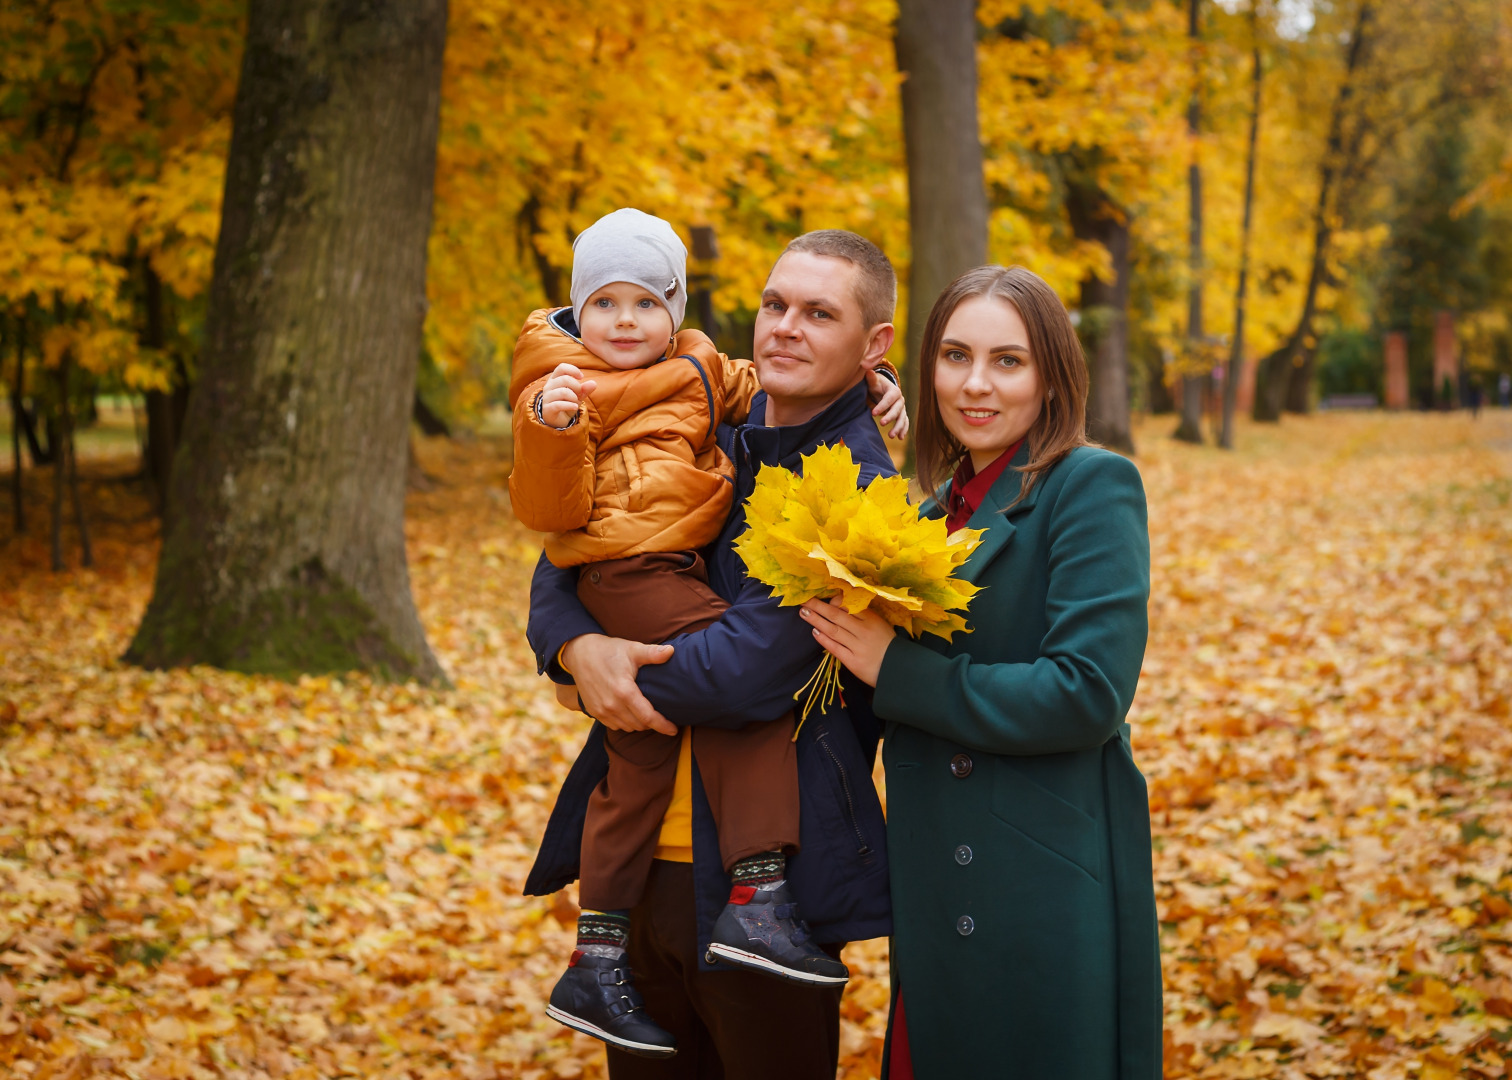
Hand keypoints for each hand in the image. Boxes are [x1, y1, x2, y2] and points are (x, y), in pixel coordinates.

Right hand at [540, 362, 596, 428]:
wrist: (559, 420)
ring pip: (563, 392)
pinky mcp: (548, 408)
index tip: (581, 377)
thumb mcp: (578, 395)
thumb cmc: (567, 403)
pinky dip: (570, 405)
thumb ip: (585, 389)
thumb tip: (594, 383)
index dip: (573, 370)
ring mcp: (547, 397)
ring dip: (574, 397)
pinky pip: (559, 404)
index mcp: (554, 379)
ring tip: (576, 402)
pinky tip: (575, 407)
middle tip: (579, 394)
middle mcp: (549, 386)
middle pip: (565, 379)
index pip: (562, 367)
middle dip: (577, 386)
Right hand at [559, 634, 677, 735]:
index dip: (663, 725)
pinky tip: (630, 712)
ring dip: (638, 723)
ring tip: (646, 713)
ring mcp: (601, 710)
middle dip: (652, 723)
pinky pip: (614, 725)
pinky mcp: (593, 712)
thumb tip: (672, 651)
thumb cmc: (609, 650)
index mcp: (624, 691)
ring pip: (627, 727)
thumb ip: (652, 653)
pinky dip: (625, 723)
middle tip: (661, 715)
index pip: (648, 717)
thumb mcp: (632, 649)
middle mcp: (612, 705)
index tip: (674, 730)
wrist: (579, 652)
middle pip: (639, 725)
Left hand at [799, 596, 895, 686]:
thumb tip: (839, 604)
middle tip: (804, 600)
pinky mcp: (853, 662)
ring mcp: (858, 647)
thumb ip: (863, 614)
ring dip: (816, 620)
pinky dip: (824, 639)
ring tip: (803, 612)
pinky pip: (835, 648)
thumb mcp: (880, 624)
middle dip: (818, 606)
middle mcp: (864, 631)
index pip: (849, 605)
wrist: (898, 669)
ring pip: (833, 630)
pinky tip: (814, 631)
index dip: (834, 600)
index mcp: (872, 619)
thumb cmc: (887, 644)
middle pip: (837, 615)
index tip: (824, 598)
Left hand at [866, 369, 908, 440]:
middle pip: (897, 409)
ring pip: (902, 418)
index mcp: (894, 391)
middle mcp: (900, 400)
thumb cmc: (876, 385)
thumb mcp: (873, 381)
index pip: (889, 399)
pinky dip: (903, 430)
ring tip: (891, 436)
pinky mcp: (901, 414)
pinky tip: (900, 438)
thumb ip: (871, 378)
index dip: (882, 406)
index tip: (873, 413)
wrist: (883, 389)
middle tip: (881, 423)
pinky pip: (904, 422)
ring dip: (898, 427)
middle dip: (890, 417)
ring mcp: (902, 408)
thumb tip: (868, 371)